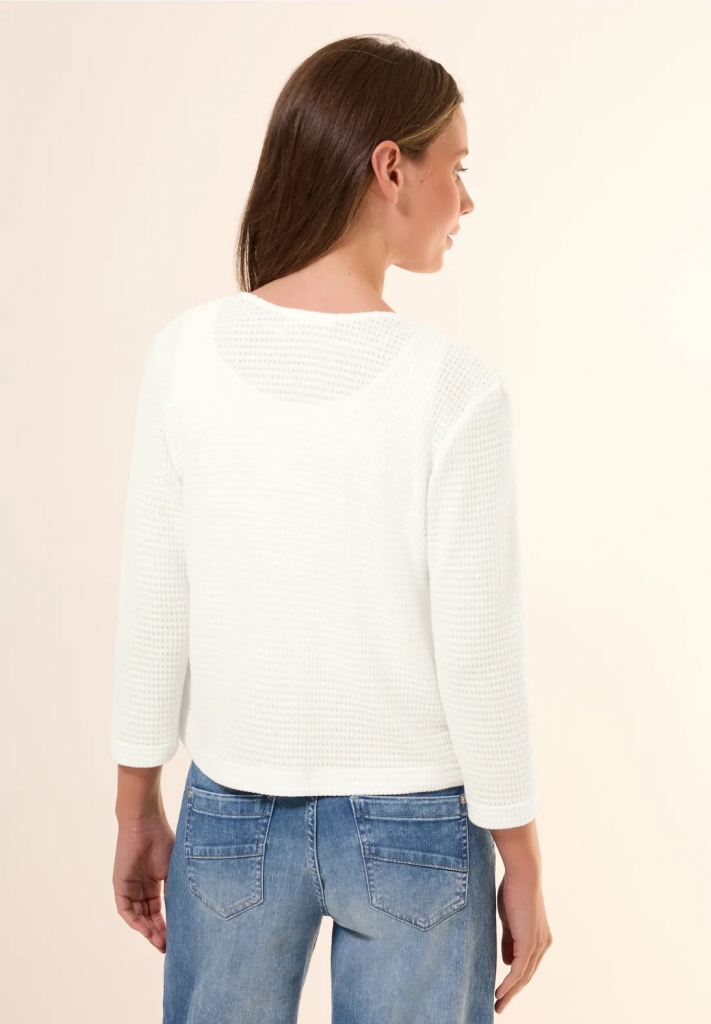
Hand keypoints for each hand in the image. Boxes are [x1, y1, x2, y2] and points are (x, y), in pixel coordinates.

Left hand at [113, 816, 174, 952]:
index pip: (159, 910)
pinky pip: (126, 910)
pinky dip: (135, 922)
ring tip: (161, 943)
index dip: (167, 925)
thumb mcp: (174, 870)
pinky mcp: (121, 886)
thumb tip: (186, 912)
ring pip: (138, 917)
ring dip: (148, 931)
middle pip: (149, 917)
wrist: (146, 824)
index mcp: (155, 882)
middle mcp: (142, 887)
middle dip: (158, 933)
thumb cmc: (163, 840)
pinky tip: (146, 931)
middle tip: (169, 947)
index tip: (178, 939)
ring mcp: (130, 887)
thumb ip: (176, 889)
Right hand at [494, 871, 552, 1012]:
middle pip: (526, 976)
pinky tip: (499, 992)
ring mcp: (537, 945)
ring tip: (497, 1004)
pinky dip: (509, 983)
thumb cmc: (514, 892)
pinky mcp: (529, 944)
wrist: (523, 876)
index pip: (526, 965)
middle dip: (512, 992)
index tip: (502, 991)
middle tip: (499, 1006)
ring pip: (523, 976)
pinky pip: (518, 970)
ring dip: (509, 992)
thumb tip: (506, 962)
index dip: (515, 980)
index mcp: (539, 938)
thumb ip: (509, 941)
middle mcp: (542, 945)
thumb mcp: (510, 921)